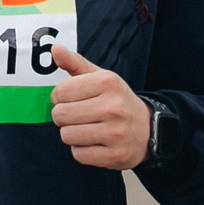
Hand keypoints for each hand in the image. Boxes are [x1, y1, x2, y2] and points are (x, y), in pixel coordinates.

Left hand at [49, 41, 147, 168]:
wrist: (148, 129)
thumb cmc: (117, 101)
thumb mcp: (101, 78)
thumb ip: (75, 63)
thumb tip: (55, 49)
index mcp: (108, 82)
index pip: (60, 92)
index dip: (60, 97)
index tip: (72, 99)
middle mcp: (113, 107)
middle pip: (60, 115)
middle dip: (64, 117)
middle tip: (79, 116)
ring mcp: (115, 133)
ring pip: (67, 135)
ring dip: (72, 134)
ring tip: (88, 129)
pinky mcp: (115, 155)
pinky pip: (78, 154)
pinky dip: (82, 150)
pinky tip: (96, 143)